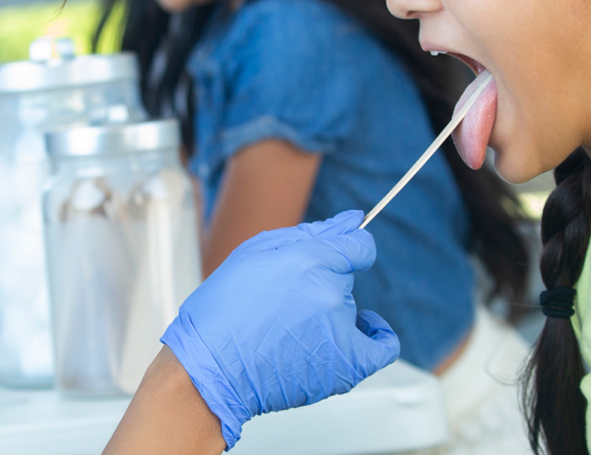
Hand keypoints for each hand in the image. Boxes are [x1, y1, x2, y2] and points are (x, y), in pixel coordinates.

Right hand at [161, 210, 399, 447]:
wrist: (210, 369)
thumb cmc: (223, 311)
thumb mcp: (255, 253)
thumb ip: (309, 235)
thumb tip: (351, 221)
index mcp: (307, 260)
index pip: (358, 246)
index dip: (347, 248)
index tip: (341, 254)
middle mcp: (329, 292)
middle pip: (346, 277)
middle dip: (323, 280)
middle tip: (286, 299)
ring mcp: (340, 330)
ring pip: (350, 308)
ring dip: (330, 311)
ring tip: (291, 327)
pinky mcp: (346, 365)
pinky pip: (381, 346)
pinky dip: (375, 336)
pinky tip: (359, 333)